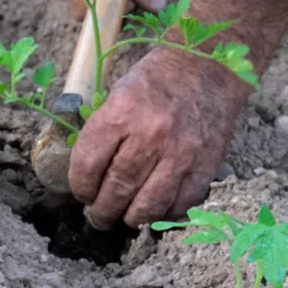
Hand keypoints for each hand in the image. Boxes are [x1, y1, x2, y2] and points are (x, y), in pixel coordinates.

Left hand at [69, 48, 250, 229]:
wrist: (207, 68)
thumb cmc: (156, 82)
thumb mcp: (118, 94)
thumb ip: (103, 133)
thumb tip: (89, 177)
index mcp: (121, 112)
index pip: (88, 164)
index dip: (80, 187)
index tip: (83, 194)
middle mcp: (151, 134)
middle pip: (117, 190)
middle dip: (103, 211)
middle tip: (99, 217)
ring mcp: (181, 152)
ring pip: (149, 205)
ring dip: (132, 219)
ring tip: (127, 219)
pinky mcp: (206, 165)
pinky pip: (182, 204)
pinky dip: (167, 214)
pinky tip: (158, 210)